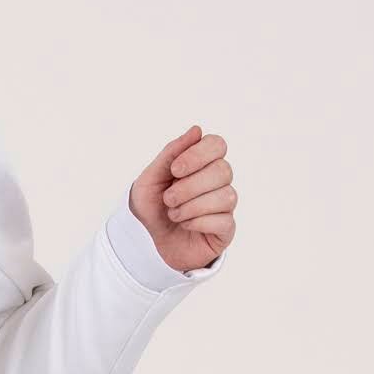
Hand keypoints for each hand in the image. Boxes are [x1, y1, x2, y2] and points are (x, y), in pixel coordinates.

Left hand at [129, 127, 235, 273]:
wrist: (147, 244)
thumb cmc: (152, 208)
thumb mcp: (151, 178)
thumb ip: (171, 152)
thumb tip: (197, 129)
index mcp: (202, 164)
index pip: (217, 144)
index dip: (198, 155)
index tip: (175, 170)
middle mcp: (218, 181)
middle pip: (222, 170)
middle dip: (189, 186)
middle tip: (168, 199)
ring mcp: (225, 205)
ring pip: (225, 196)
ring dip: (192, 206)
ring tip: (174, 214)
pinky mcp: (226, 229)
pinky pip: (224, 220)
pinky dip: (198, 222)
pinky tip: (185, 225)